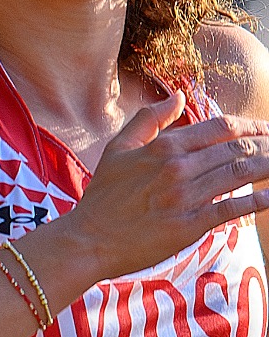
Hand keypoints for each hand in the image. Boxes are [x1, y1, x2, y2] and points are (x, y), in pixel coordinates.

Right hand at [63, 93, 268, 280]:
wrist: (86, 241)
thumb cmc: (102, 197)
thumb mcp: (118, 149)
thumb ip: (149, 119)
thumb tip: (179, 96)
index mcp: (163, 147)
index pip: (222, 127)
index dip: (253, 125)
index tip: (268, 129)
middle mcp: (177, 168)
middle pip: (238, 148)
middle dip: (268, 144)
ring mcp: (185, 197)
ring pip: (241, 173)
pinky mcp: (189, 225)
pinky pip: (232, 208)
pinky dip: (258, 200)